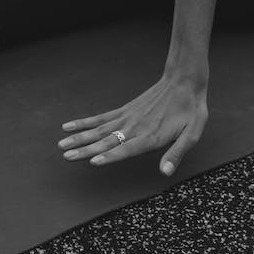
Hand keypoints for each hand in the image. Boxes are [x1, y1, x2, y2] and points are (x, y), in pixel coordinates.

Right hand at [58, 73, 208, 175]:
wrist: (184, 80)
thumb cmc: (191, 110)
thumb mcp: (192, 133)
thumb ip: (177, 153)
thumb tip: (166, 172)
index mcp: (151, 136)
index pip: (127, 149)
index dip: (110, 156)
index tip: (93, 161)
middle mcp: (135, 127)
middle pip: (107, 141)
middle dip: (85, 150)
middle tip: (67, 157)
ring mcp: (127, 118)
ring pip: (98, 130)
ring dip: (79, 137)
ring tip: (61, 145)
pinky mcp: (124, 111)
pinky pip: (100, 118)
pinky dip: (84, 122)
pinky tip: (69, 126)